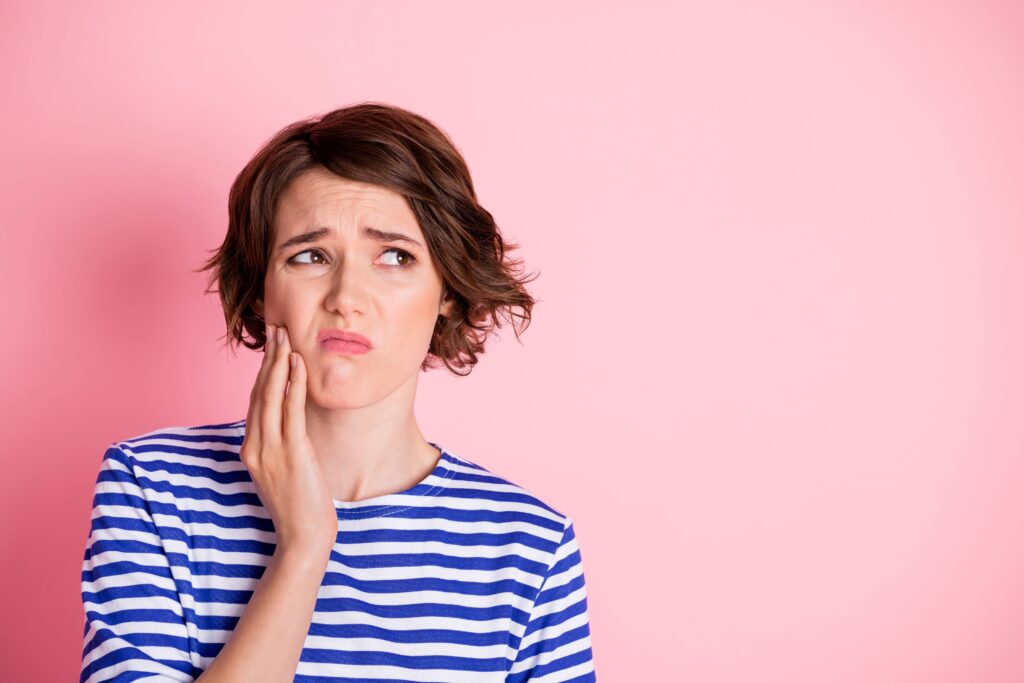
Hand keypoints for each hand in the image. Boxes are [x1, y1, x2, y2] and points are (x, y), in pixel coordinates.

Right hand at [240, 323, 337, 555]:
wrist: (304, 538)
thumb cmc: (299, 507)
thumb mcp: (282, 472)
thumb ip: (280, 447)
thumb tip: (290, 423)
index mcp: (250, 451)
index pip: (254, 403)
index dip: (262, 373)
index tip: (271, 348)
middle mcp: (255, 448)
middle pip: (258, 394)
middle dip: (267, 359)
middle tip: (276, 330)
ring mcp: (271, 451)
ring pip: (271, 397)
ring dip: (278, 363)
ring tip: (286, 337)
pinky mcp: (292, 454)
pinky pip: (291, 411)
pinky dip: (293, 384)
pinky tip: (298, 364)